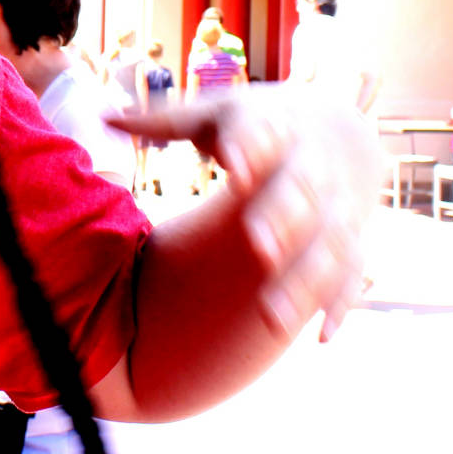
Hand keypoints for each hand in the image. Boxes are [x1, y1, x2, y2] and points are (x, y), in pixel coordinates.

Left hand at [108, 88, 380, 341]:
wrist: (336, 128)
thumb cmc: (256, 125)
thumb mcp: (214, 114)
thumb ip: (163, 120)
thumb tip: (101, 117)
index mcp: (271, 128)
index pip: (261, 135)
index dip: (250, 148)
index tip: (232, 164)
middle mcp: (308, 168)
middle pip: (300, 194)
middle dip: (282, 219)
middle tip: (259, 247)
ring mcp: (334, 207)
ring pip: (327, 246)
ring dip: (305, 282)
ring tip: (272, 320)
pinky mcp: (350, 240)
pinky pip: (351, 275)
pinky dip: (340, 304)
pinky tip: (323, 338)